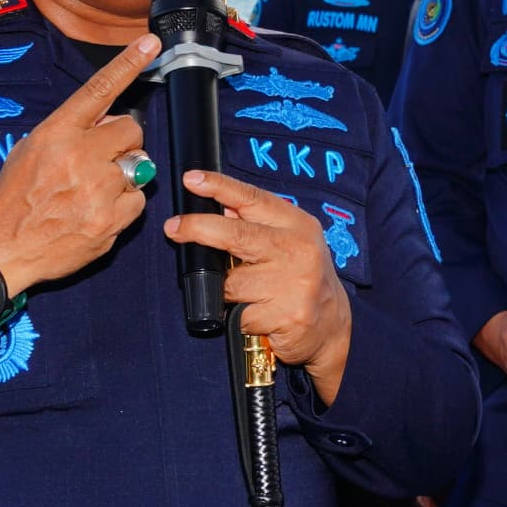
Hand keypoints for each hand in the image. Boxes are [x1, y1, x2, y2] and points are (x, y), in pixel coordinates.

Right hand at [0, 35, 155, 312]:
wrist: (1, 248)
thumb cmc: (14, 196)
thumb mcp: (31, 149)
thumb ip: (71, 130)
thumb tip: (109, 120)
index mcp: (56, 133)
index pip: (99, 90)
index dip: (128, 64)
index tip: (150, 43)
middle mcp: (80, 157)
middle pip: (131, 131)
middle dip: (121, 142)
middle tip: (99, 158)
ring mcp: (98, 190)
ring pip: (138, 166)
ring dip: (121, 175)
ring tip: (90, 191)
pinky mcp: (111, 220)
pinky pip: (138, 200)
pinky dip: (123, 204)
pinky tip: (97, 211)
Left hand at [170, 169, 355, 398]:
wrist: (332, 327)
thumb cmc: (302, 278)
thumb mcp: (290, 241)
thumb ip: (258, 224)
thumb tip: (222, 208)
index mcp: (297, 225)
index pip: (253, 198)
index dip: (220, 187)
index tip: (192, 180)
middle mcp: (298, 250)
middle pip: (236, 235)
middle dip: (198, 229)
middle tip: (173, 228)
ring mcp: (293, 284)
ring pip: (230, 283)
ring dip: (225, 290)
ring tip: (245, 295)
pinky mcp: (286, 316)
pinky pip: (240, 315)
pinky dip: (240, 318)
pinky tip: (258, 316)